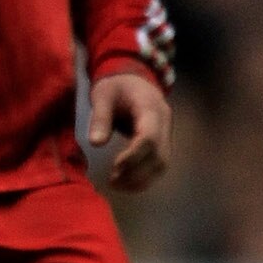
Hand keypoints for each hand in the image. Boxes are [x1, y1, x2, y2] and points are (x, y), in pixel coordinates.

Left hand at [88, 69, 171, 191]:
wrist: (134, 78)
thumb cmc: (116, 85)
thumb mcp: (103, 94)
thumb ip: (100, 117)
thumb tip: (96, 144)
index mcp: (150, 107)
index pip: (149, 137)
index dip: (134, 156)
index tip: (115, 168)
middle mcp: (165, 122)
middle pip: (160, 155)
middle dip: (137, 173)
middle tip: (113, 182)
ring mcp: (167, 133)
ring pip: (163, 164)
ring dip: (142, 179)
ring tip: (118, 185)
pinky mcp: (164, 141)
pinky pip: (159, 163)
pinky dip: (145, 176)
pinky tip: (127, 182)